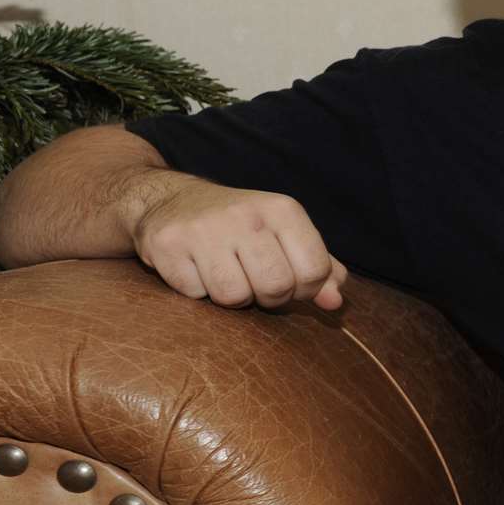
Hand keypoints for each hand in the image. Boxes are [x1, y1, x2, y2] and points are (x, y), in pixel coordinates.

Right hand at [131, 178, 346, 309]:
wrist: (172, 200)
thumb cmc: (242, 227)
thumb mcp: (287, 235)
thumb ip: (320, 269)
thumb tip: (335, 304)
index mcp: (283, 209)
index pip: (315, 270)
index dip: (306, 289)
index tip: (291, 281)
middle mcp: (246, 215)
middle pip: (276, 286)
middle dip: (269, 296)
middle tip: (255, 280)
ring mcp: (204, 229)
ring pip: (234, 297)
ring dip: (233, 296)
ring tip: (227, 273)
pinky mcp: (168, 246)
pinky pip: (195, 294)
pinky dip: (199, 290)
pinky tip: (197, 267)